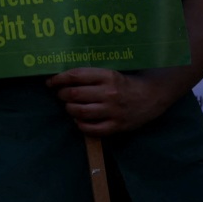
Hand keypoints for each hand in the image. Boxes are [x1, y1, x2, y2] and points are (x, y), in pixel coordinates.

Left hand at [47, 68, 168, 135]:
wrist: (151, 96)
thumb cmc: (125, 82)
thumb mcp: (109, 72)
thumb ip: (90, 75)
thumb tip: (63, 77)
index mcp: (106, 76)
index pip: (75, 76)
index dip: (58, 79)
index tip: (50, 82)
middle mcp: (109, 93)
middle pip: (75, 94)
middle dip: (62, 94)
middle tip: (60, 94)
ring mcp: (113, 111)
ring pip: (81, 112)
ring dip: (70, 109)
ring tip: (69, 106)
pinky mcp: (117, 126)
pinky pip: (93, 129)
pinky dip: (81, 125)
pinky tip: (79, 120)